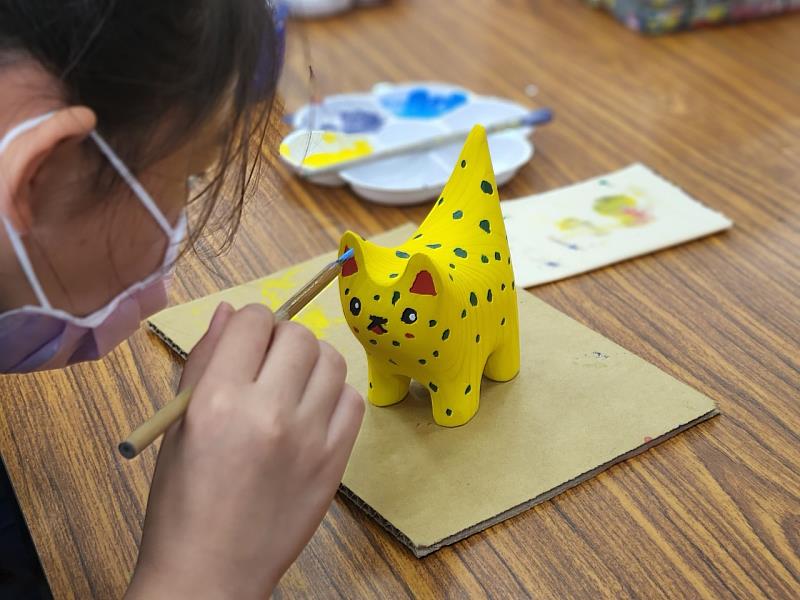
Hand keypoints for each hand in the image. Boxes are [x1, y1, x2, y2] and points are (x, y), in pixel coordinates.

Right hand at [125, 302, 363, 598]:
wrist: (211, 569)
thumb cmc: (182, 502)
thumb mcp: (178, 425)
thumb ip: (205, 361)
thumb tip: (229, 312)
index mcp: (218, 400)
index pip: (253, 321)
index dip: (249, 321)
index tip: (247, 338)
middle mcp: (269, 412)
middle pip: (298, 335)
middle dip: (281, 338)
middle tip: (267, 363)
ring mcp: (309, 437)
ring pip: (331, 361)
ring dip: (311, 362)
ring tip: (291, 385)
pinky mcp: (334, 461)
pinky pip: (352, 400)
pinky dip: (335, 395)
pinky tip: (312, 410)